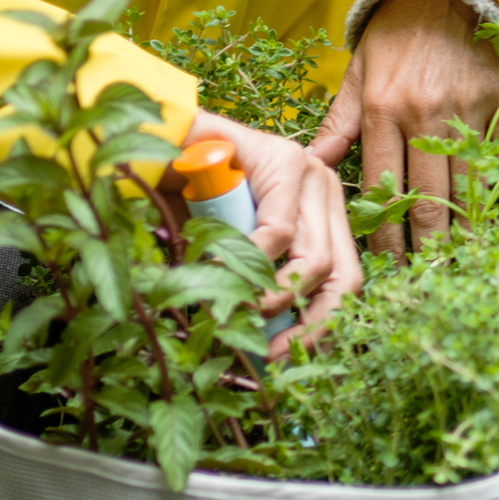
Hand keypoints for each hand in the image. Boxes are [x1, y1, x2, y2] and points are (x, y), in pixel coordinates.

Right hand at [164, 109, 359, 355]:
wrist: (155, 139)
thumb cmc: (187, 195)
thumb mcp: (227, 248)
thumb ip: (251, 283)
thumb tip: (263, 348)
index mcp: (322, 213)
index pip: (343, 280)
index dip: (319, 327)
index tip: (284, 360)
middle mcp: (325, 192)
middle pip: (343, 277)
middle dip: (309, 326)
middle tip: (271, 356)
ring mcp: (311, 173)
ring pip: (317, 260)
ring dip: (274, 299)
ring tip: (239, 316)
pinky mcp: (283, 161)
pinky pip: (279, 232)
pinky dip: (250, 263)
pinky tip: (218, 272)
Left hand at [311, 0, 498, 255]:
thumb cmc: (398, 32)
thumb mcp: (359, 72)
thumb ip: (339, 122)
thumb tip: (310, 164)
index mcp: (384, 111)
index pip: (383, 188)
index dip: (386, 233)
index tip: (387, 265)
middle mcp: (426, 116)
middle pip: (428, 198)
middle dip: (427, 243)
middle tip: (427, 275)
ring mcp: (470, 112)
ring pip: (469, 186)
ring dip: (469, 229)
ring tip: (464, 260)